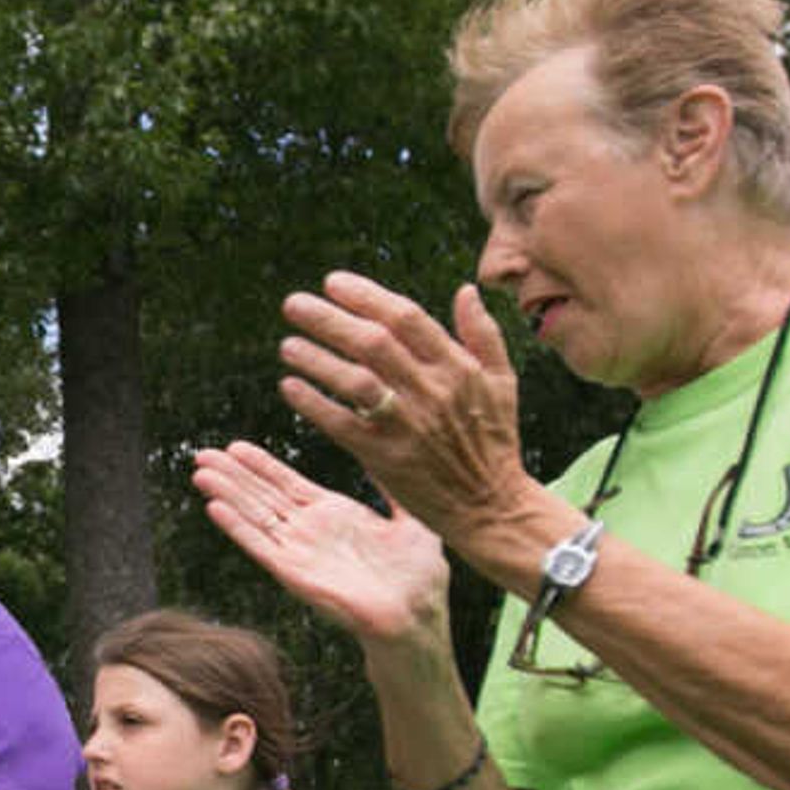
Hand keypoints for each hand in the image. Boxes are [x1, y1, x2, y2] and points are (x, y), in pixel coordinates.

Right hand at [194, 444, 455, 647]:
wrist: (417, 618)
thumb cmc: (420, 578)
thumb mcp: (411, 521)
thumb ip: (394, 492)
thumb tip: (392, 461)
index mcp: (334, 515)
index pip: (288, 484)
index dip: (261, 465)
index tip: (235, 446)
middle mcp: (311, 532)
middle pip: (263, 497)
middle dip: (233, 475)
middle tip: (202, 454)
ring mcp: (300, 553)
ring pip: (255, 516)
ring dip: (227, 494)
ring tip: (200, 473)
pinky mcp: (295, 573)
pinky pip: (261, 546)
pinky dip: (237, 527)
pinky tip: (214, 507)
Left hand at [275, 273, 544, 547]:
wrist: (490, 506)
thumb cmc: (494, 440)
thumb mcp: (502, 382)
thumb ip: (482, 334)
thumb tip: (465, 289)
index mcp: (456, 368)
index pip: (405, 317)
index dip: (366, 296)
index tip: (332, 282)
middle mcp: (431, 392)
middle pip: (372, 343)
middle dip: (328, 319)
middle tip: (293, 304)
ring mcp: (407, 425)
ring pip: (354, 381)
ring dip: (316, 360)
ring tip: (287, 346)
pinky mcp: (386, 458)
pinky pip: (342, 424)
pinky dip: (313, 404)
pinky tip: (289, 386)